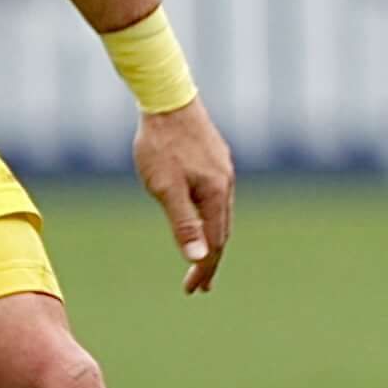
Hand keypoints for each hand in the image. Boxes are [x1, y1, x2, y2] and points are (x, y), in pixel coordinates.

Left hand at [135, 101, 234, 292]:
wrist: (167, 98)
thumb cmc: (161, 145)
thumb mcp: (166, 189)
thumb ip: (183, 224)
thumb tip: (199, 259)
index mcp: (216, 195)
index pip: (216, 244)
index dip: (204, 269)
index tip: (194, 290)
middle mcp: (226, 184)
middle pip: (223, 232)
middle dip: (211, 260)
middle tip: (200, 285)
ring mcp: (223, 170)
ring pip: (221, 214)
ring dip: (212, 239)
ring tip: (202, 257)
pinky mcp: (216, 159)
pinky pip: (217, 197)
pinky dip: (210, 217)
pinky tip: (200, 216)